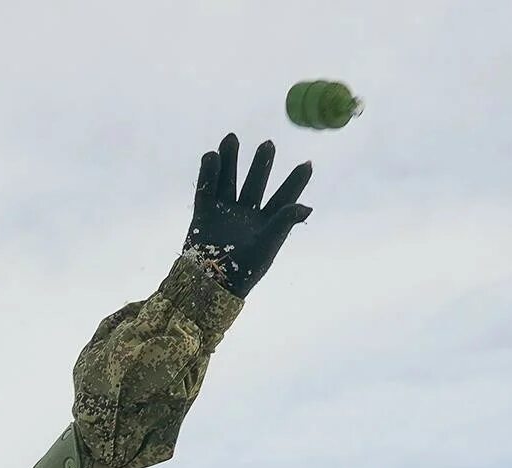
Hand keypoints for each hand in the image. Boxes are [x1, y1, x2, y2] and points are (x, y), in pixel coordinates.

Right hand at [182, 133, 313, 297]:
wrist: (208, 285)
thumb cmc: (243, 272)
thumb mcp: (267, 246)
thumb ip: (283, 223)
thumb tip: (306, 206)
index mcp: (266, 224)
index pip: (284, 198)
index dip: (296, 182)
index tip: (308, 163)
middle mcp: (246, 215)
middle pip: (256, 183)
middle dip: (261, 164)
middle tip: (268, 144)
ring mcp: (224, 212)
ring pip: (229, 181)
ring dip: (231, 160)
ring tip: (232, 138)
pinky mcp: (204, 214)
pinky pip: (205, 189)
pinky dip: (208, 173)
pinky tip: (212, 156)